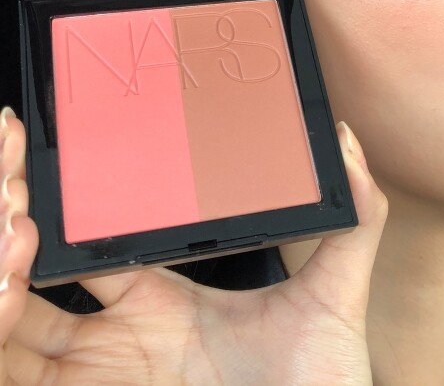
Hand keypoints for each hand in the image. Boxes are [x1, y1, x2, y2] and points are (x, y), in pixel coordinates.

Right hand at [0, 107, 388, 384]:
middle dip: (9, 227)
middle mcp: (113, 334)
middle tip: (10, 182)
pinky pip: (14, 375)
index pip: (91, 239)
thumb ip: (353, 218)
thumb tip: (346, 139)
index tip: (38, 156)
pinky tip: (5, 295)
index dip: (58, 203)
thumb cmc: (321, 383)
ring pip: (10, 325)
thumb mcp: (336, 295)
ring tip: (8, 229)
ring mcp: (94, 374)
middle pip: (31, 276)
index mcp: (159, 296)